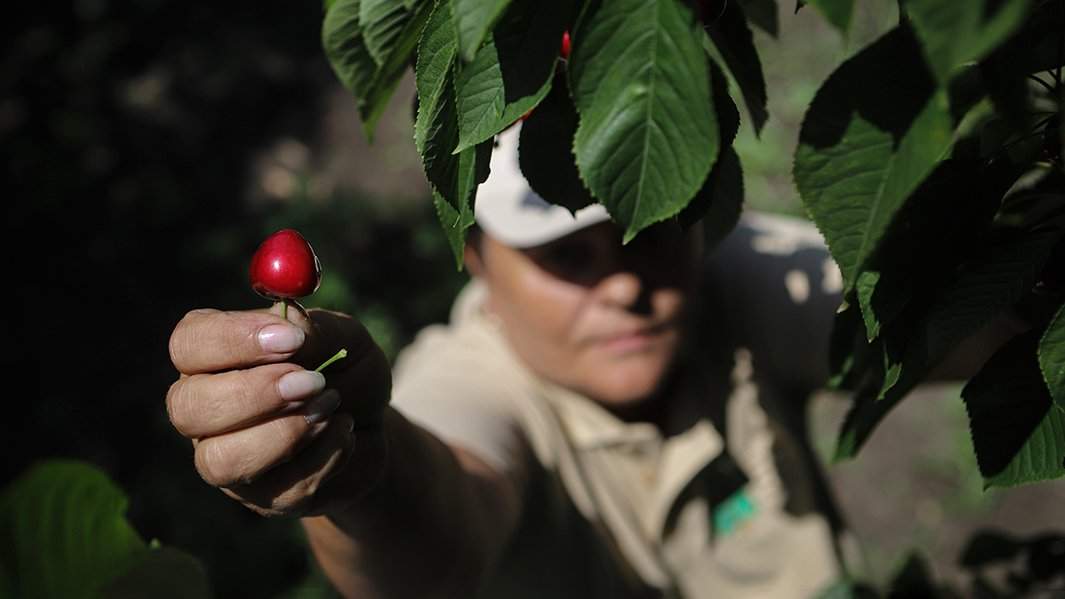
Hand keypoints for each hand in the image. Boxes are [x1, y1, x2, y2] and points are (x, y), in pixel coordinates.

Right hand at [166, 304, 391, 517]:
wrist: (372, 425)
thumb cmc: (345, 371)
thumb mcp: (345, 339)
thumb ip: (318, 331)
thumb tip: (292, 325)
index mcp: (216, 356)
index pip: (189, 343)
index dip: (233, 340)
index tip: (292, 340)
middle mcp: (207, 408)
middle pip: (187, 407)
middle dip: (253, 394)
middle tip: (312, 381)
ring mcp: (228, 457)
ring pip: (219, 461)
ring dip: (284, 433)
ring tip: (332, 407)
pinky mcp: (263, 497)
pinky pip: (278, 489)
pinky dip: (324, 456)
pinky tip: (346, 432)